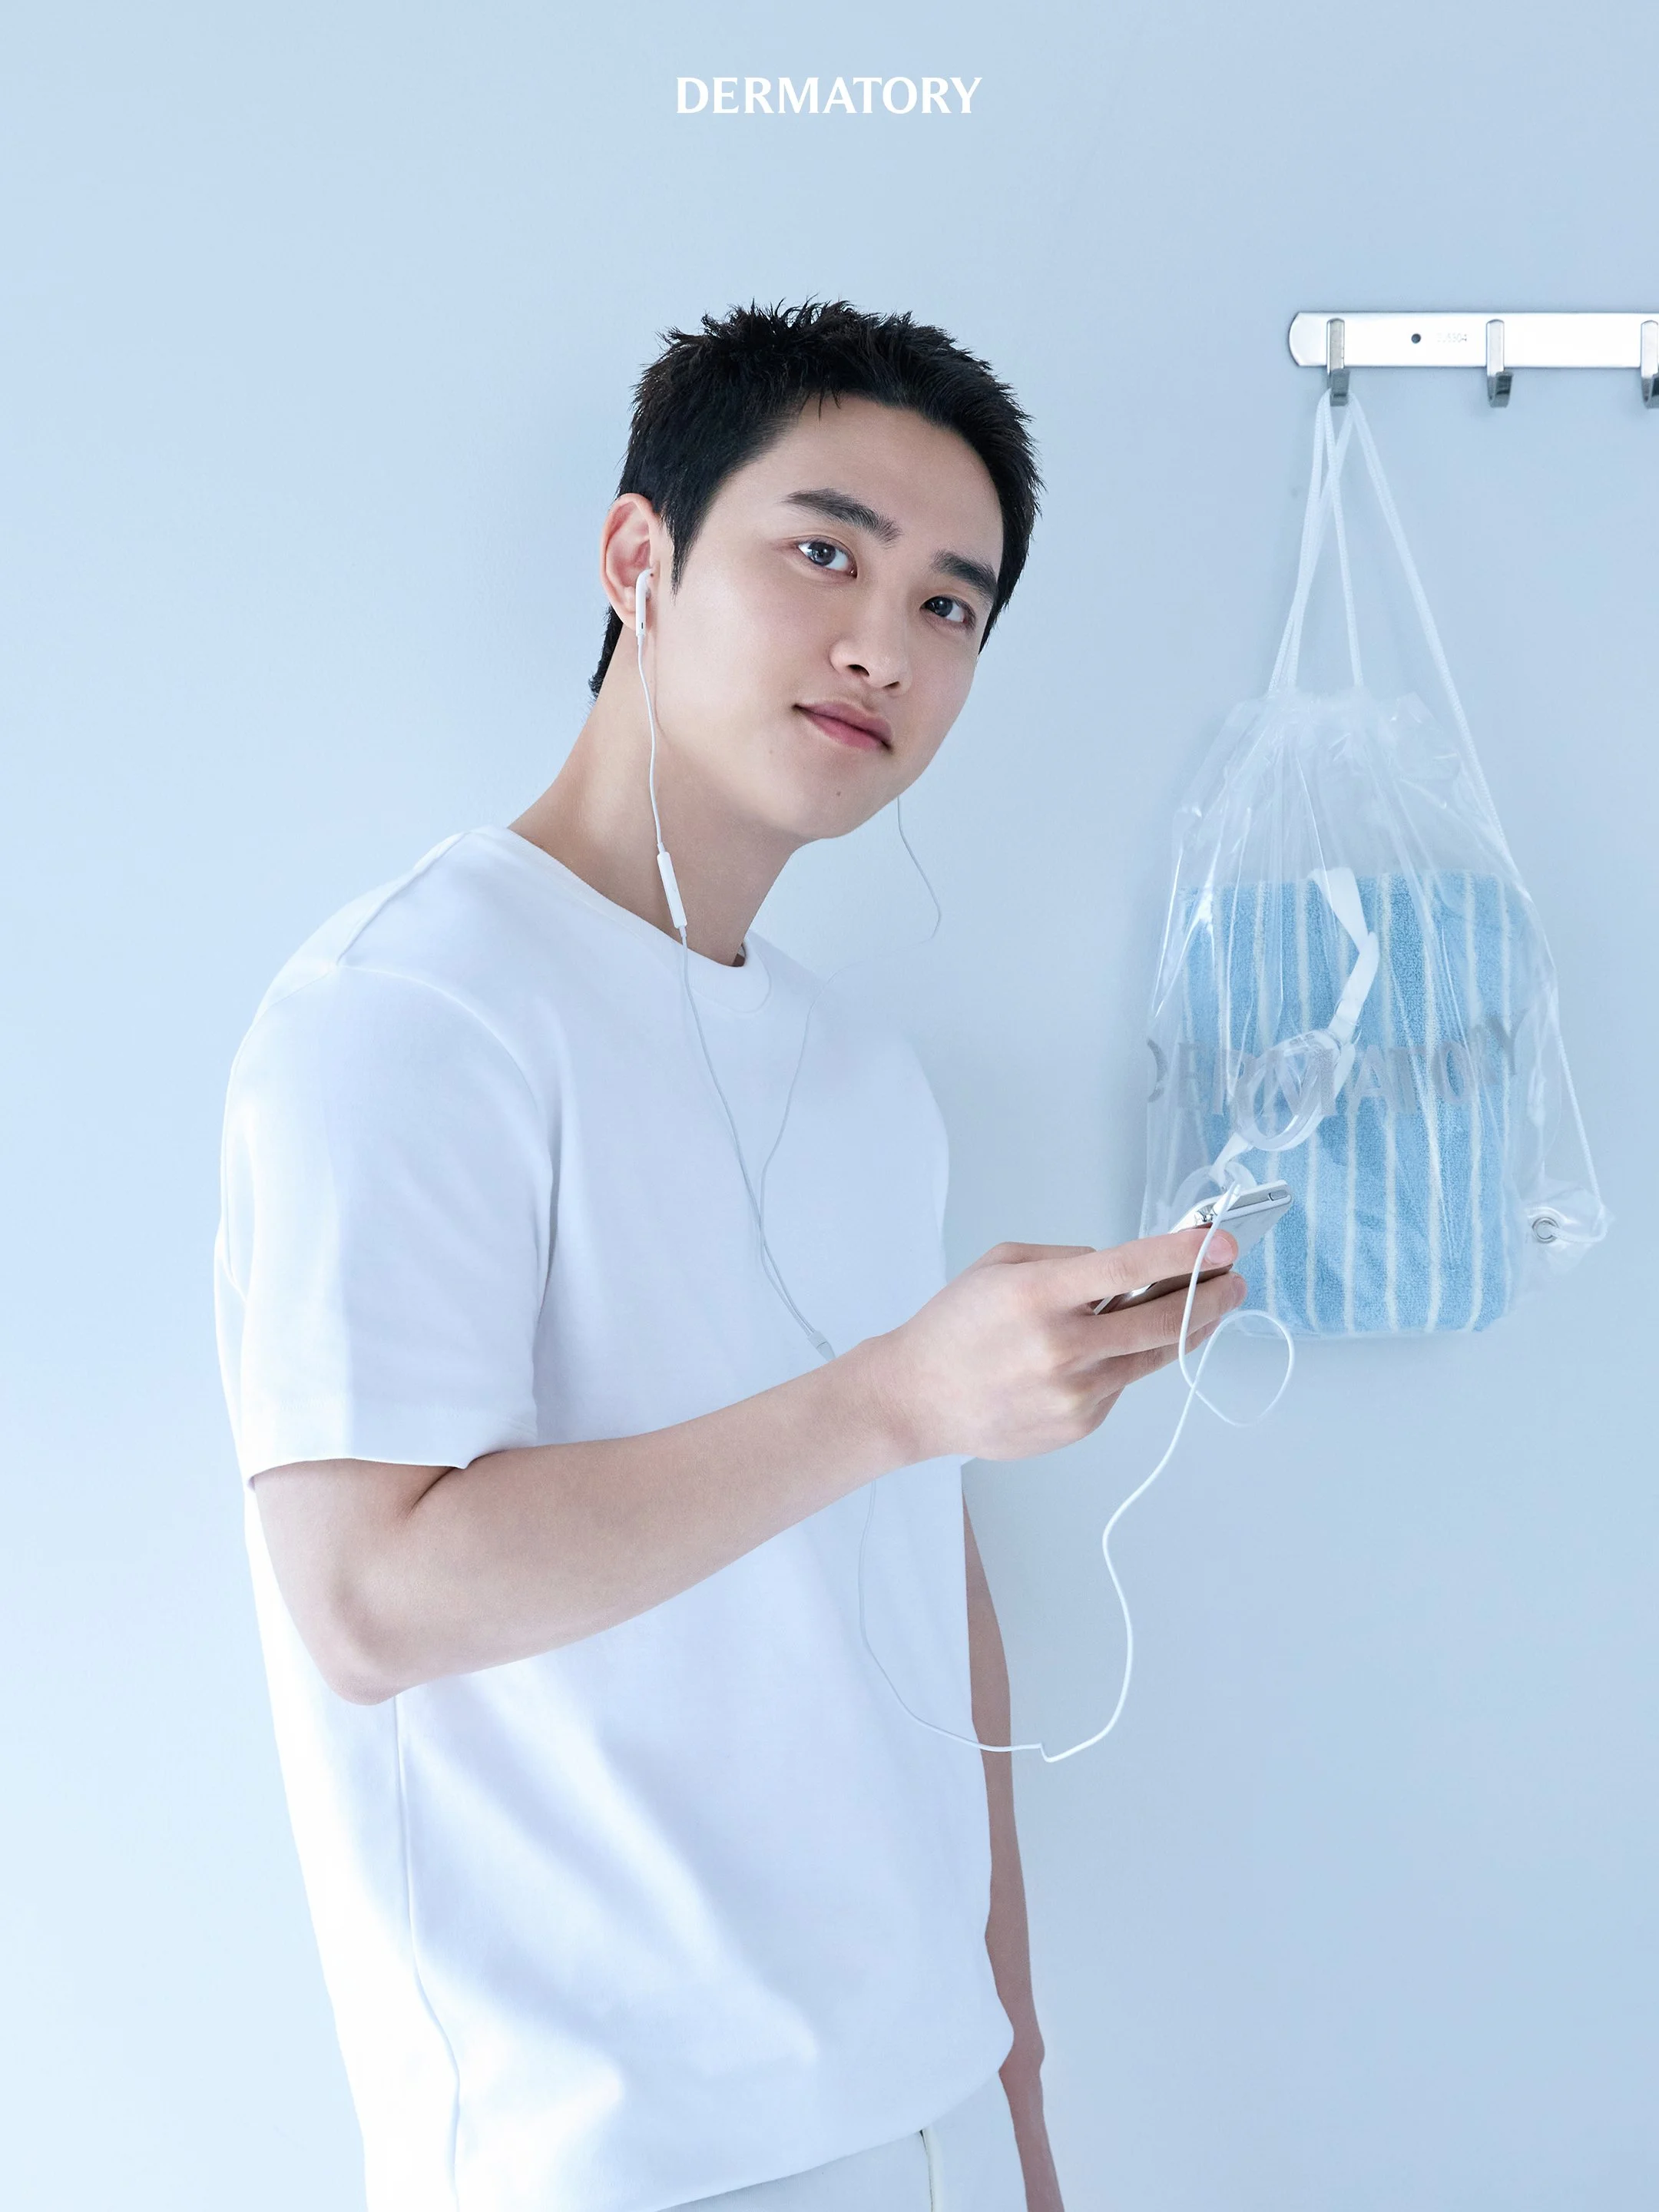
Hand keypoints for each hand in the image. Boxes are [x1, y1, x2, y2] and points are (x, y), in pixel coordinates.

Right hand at [872, 1227, 1243, 1465]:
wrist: (916, 1399)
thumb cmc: (954, 1326)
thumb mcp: (1000, 1264)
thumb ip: (1067, 1261)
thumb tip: (1125, 1272)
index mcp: (1038, 1295)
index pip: (1128, 1267)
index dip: (1184, 1253)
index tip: (1225, 1242)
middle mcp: (1062, 1346)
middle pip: (1161, 1319)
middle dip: (1210, 1295)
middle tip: (1235, 1280)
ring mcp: (1074, 1392)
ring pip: (1152, 1356)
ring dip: (1187, 1328)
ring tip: (1208, 1308)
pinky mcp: (1080, 1423)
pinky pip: (1121, 1384)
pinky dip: (1126, 1362)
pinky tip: (1118, 1348)